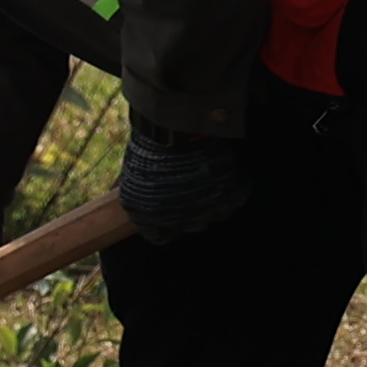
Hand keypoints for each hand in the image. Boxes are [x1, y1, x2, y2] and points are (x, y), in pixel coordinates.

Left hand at [116, 129, 251, 244]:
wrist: (175, 130)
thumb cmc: (148, 149)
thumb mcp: (131, 177)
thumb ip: (137, 197)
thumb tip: (137, 203)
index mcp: (150, 216)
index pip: (158, 236)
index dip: (162, 225)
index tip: (165, 214)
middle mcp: (180, 219)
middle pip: (189, 226)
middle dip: (187, 212)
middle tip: (186, 191)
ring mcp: (207, 210)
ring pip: (213, 215)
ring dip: (210, 202)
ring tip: (205, 181)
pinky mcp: (230, 196)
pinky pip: (234, 200)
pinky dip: (231, 189)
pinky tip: (223, 175)